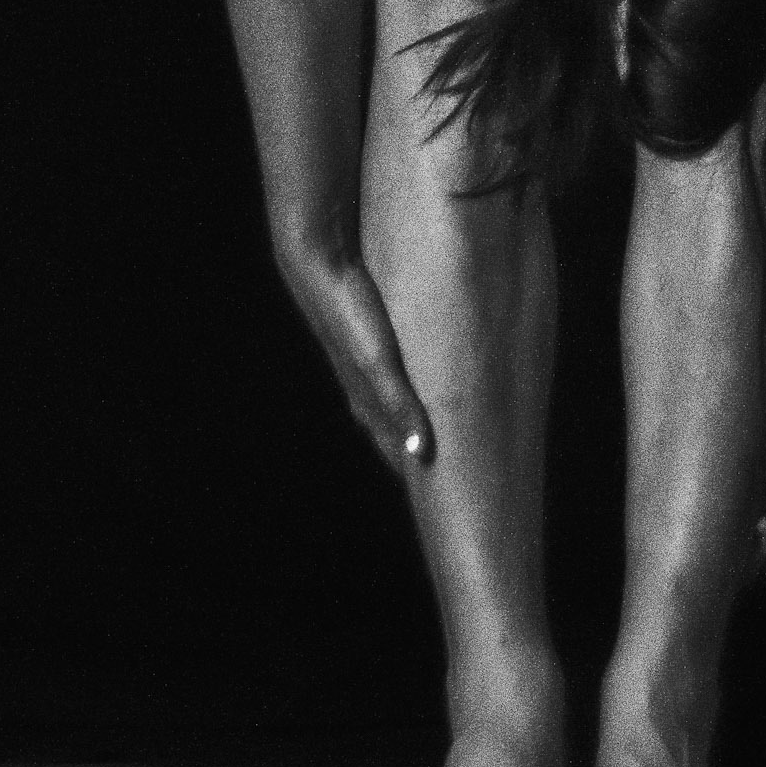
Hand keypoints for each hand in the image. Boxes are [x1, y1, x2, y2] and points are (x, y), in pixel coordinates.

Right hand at [274, 236, 431, 476]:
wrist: (318, 267)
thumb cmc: (347, 315)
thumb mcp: (377, 363)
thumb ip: (399, 404)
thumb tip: (420, 454)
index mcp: (367, 400)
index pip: (396, 449)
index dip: (416, 472)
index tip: (441, 499)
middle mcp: (365, 388)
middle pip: (395, 432)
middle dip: (416, 454)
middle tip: (446, 477)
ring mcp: (367, 363)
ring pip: (394, 404)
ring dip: (413, 422)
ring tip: (436, 438)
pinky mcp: (373, 337)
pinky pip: (396, 375)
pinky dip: (411, 389)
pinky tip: (421, 381)